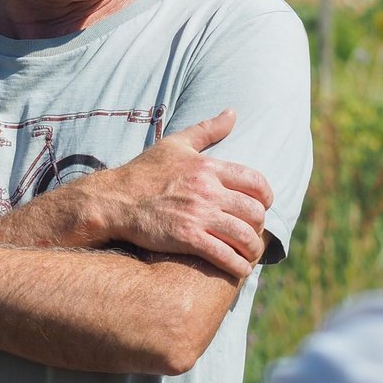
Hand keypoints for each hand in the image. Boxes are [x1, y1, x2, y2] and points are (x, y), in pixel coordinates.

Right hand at [98, 110, 271, 277]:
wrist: (115, 199)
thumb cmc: (144, 172)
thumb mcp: (176, 144)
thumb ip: (207, 129)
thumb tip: (232, 113)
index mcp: (208, 167)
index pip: (255, 182)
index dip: (266, 197)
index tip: (263, 206)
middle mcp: (208, 190)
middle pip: (254, 212)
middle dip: (260, 226)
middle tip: (254, 233)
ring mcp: (198, 215)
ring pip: (244, 236)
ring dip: (252, 250)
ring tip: (249, 254)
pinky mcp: (188, 238)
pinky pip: (224, 255)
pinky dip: (238, 266)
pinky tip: (240, 270)